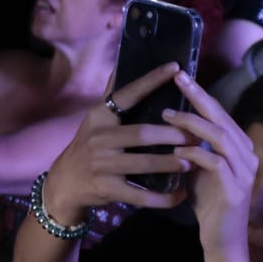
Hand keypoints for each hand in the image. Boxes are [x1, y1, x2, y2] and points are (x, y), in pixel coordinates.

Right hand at [41, 64, 190, 221]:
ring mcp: (102, 165)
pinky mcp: (107, 189)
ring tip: (194, 162)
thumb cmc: (87, 147)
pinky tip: (181, 194)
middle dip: (172, 134)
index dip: (150, 81)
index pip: (128, 94)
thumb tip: (122, 64)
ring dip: (171, 163)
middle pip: (142, 133)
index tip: (175, 69)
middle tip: (197, 134)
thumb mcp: (94, 120)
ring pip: (144, 164)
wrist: (65, 183)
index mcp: (99, 117)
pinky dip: (163, 197)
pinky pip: (140, 195)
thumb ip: (111, 96)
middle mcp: (99, 138)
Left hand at [162, 70, 257, 261]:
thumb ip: (194, 146)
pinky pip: (215, 163)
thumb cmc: (209, 203)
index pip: (220, 113)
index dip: (201, 94)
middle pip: (222, 118)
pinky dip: (195, 153)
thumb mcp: (199, 168)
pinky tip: (177, 151)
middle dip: (199, 97)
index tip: (180, 76)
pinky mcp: (236, 190)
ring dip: (192, 124)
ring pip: (220, 137)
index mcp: (239, 148)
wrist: (221, 241)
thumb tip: (173, 122)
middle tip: (178, 79)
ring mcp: (244, 173)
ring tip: (168, 116)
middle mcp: (247, 156)